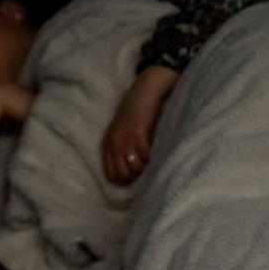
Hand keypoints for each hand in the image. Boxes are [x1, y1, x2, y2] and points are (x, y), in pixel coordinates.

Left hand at [103, 65, 178, 184]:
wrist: (147, 89)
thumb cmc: (139, 110)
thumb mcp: (125, 131)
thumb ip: (125, 147)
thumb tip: (136, 169)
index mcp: (108, 143)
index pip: (112, 175)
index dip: (126, 180)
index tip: (140, 177)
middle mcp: (113, 143)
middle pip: (123, 175)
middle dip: (138, 177)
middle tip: (150, 170)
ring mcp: (124, 139)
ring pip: (135, 169)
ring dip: (147, 169)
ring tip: (156, 161)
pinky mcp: (137, 134)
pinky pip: (146, 157)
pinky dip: (154, 159)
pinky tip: (160, 152)